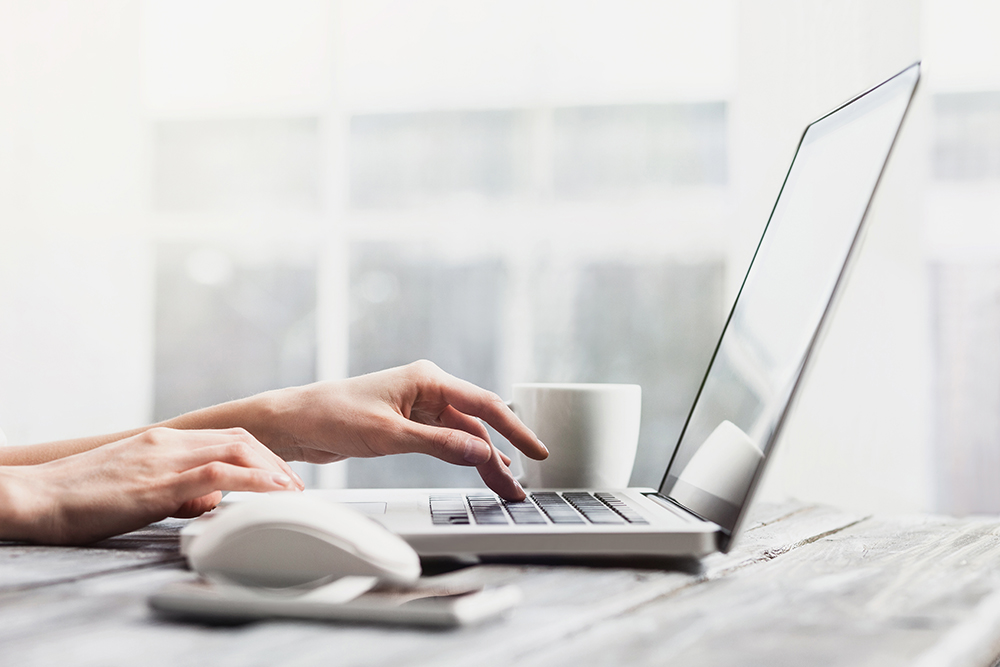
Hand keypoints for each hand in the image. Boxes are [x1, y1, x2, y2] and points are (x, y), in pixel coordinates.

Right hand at [0, 427, 302, 544]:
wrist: (36, 496)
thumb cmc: (81, 498)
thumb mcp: (138, 490)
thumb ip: (177, 491)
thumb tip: (209, 502)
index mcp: (164, 440)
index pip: (226, 438)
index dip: (262, 454)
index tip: (282, 475)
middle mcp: (169, 442)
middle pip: (240, 440)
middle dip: (276, 461)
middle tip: (296, 487)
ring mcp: (164, 460)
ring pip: (234, 451)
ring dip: (271, 470)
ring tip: (293, 492)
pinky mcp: (157, 484)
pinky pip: (216, 475)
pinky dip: (251, 481)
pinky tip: (270, 492)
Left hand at [258, 361, 547, 499]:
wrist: (295, 422)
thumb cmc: (333, 415)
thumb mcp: (390, 435)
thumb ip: (439, 445)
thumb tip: (481, 452)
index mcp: (427, 379)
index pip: (484, 404)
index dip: (514, 429)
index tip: (537, 450)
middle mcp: (427, 388)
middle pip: (476, 423)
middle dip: (499, 453)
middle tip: (518, 485)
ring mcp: (418, 406)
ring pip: (463, 434)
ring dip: (482, 459)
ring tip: (504, 486)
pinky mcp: (408, 423)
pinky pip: (445, 440)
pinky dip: (462, 456)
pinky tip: (478, 469)